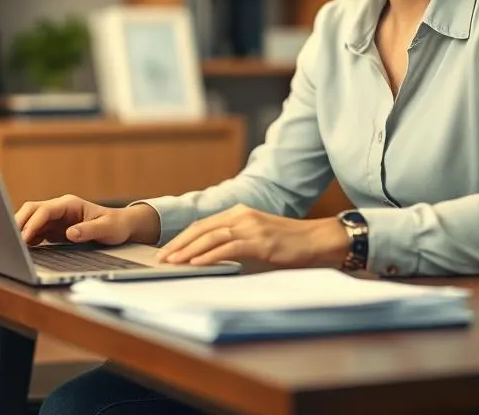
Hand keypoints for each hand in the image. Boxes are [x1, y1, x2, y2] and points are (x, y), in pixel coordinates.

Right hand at [14, 195, 160, 246]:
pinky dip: (27, 239)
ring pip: (30, 220)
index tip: (25, 238)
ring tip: (12, 247)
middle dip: (19, 223)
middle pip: (31, 210)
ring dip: (20, 231)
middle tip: (9, 241)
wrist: (120, 226)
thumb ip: (89, 231)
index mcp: (69, 204)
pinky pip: (35, 231)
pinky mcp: (54, 229)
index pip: (45, 210)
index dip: (33, 223)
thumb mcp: (106, 229)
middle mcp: (59, 209)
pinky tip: (23, 250)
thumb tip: (70, 233)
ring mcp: (55, 218)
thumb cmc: (115, 225)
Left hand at [157, 204, 349, 268]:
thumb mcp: (257, 240)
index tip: (167, 251)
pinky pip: (227, 247)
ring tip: (172, 263)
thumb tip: (209, 260)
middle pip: (201, 229)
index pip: (203, 225)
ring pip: (210, 237)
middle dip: (178, 245)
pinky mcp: (259, 240)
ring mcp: (250, 226)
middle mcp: (241, 215)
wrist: (317, 240)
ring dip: (188, 251)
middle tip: (161, 259)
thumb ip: (236, 244)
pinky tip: (197, 264)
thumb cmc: (289, 244)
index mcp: (239, 213)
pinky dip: (209, 256)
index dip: (182, 238)